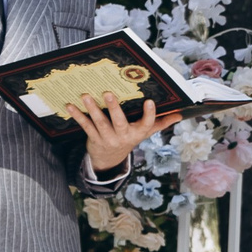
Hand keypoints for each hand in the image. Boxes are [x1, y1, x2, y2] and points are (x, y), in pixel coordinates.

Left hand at [64, 92, 180, 175]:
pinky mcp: (94, 137)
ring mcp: (107, 138)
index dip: (150, 114)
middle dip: (114, 108)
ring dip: (92, 109)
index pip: (147, 124)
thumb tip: (180, 114)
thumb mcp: (146, 132)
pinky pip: (85, 126)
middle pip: (119, 121)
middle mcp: (123, 136)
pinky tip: (70, 106)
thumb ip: (161, 123)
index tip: (150, 102)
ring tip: (86, 95)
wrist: (110, 159)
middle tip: (109, 93)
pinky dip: (77, 116)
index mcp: (138, 133)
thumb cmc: (130, 138)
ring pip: (100, 122)